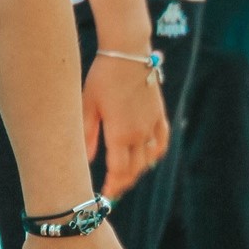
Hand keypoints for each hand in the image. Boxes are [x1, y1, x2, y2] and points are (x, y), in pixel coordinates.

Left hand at [79, 57, 168, 199]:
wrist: (127, 53)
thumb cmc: (102, 77)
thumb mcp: (88, 105)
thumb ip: (88, 135)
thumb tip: (87, 159)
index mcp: (120, 134)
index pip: (119, 171)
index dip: (113, 186)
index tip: (104, 194)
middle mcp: (140, 133)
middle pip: (135, 169)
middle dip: (123, 182)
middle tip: (112, 189)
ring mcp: (152, 124)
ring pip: (149, 159)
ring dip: (138, 170)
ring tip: (125, 175)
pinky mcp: (159, 114)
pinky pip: (162, 141)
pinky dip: (155, 154)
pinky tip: (148, 158)